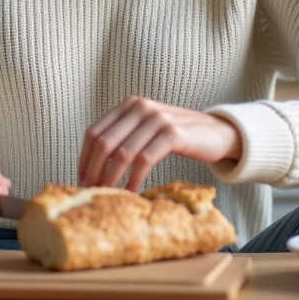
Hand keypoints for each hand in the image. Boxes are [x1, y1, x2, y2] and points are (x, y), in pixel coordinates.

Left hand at [78, 96, 242, 189]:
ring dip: (111, 177)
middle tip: (90, 191)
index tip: (81, 179)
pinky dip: (134, 178)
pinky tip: (131, 191)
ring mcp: (157, 118)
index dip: (84, 158)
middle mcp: (140, 107)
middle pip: (105, 143)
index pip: (94, 132)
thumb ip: (125, 138)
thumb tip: (95, 168)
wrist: (218, 132)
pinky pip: (145, 159)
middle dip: (94, 170)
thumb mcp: (147, 130)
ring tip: (107, 194)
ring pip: (123, 153)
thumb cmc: (178, 136)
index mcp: (129, 105)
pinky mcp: (173, 134)